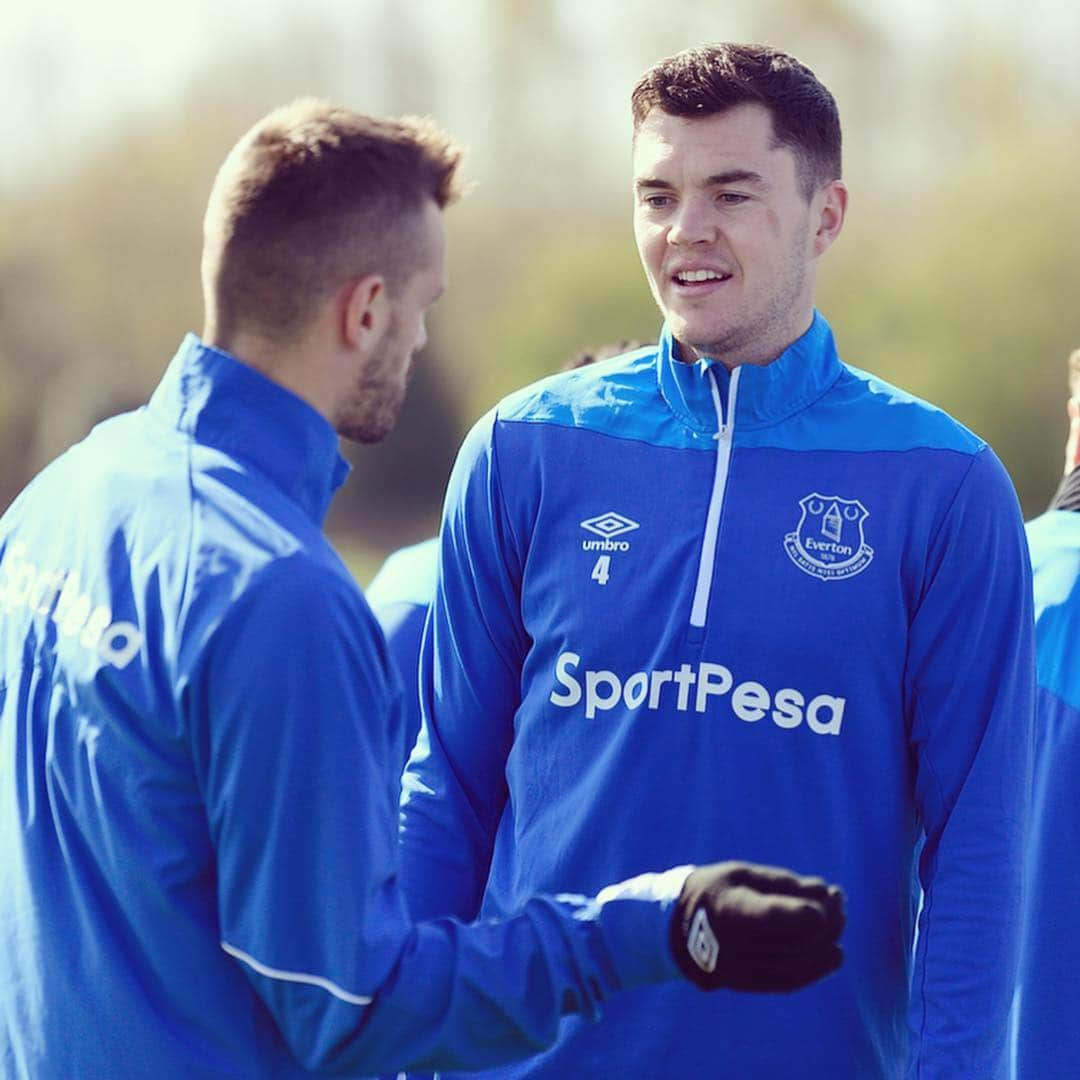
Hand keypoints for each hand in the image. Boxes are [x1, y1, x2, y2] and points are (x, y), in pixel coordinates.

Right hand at [670, 861, 844, 991]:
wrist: (677, 927)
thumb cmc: (716, 890)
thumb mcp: (741, 873)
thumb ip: (783, 883)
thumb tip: (828, 894)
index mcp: (727, 910)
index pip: (769, 915)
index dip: (803, 910)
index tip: (829, 897)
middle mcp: (732, 946)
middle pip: (793, 940)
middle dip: (826, 920)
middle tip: (839, 899)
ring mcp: (740, 970)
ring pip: (798, 963)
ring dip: (827, 942)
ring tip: (839, 918)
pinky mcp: (748, 984)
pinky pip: (790, 980)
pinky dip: (817, 967)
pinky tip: (835, 952)